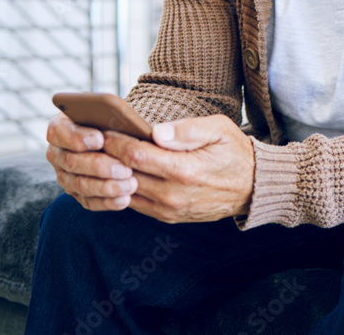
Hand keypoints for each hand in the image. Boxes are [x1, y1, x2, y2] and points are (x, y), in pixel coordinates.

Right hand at [45, 112, 138, 210]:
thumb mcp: (116, 112)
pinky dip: (107, 202)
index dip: (77, 137)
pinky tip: (125, 198)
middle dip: (99, 166)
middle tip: (125, 168)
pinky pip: (89, 201)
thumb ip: (121, 115)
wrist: (118, 141)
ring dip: (106, 186)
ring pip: (80, 184)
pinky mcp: (77, 194)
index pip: (58, 131)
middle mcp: (57, 153)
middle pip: (71, 161)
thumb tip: (153, 131)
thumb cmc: (117, 121)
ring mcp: (65, 175)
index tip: (100, 139)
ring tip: (130, 184)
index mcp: (61, 127)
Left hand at [101, 115, 254, 223]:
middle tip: (91, 140)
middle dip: (105, 156)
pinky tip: (116, 172)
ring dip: (109, 175)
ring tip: (99, 155)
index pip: (136, 155)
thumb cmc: (234, 152)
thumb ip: (187, 130)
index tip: (100, 127)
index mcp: (185, 170)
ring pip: (125, 192)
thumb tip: (156, 132)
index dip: (114, 140)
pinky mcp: (168, 216)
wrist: (252, 187)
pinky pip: (135, 203)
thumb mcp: (219, 130)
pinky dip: (121, 189)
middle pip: (125, 174)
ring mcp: (169, 209)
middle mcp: (173, 194)